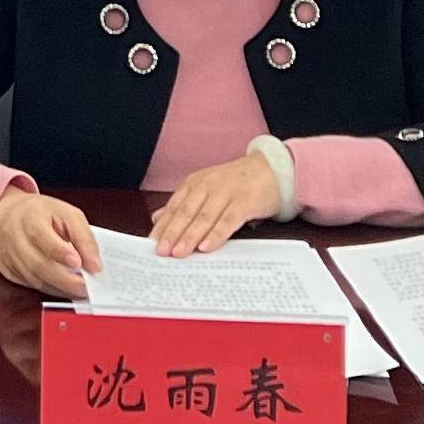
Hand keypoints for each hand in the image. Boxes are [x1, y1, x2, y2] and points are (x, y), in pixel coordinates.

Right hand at [0, 188, 101, 299]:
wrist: (7, 215)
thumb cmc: (40, 213)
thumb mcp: (67, 214)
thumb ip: (83, 237)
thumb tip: (95, 265)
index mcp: (30, 216)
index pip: (41, 236)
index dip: (60, 252)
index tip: (78, 263)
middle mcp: (14, 236)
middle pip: (37, 264)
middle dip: (65, 280)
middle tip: (85, 286)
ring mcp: (8, 255)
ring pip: (34, 279)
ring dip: (59, 287)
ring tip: (78, 288)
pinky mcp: (7, 270)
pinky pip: (30, 285)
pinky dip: (50, 289)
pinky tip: (63, 287)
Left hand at [149, 155, 283, 258]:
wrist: (271, 169)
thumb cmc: (237, 183)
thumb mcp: (206, 189)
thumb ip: (184, 204)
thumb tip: (158, 218)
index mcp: (195, 183)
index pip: (174, 207)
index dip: (163, 226)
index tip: (151, 243)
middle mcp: (208, 185)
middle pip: (186, 212)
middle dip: (172, 233)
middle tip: (162, 252)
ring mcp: (226, 192)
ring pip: (204, 217)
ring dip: (190, 236)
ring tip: (179, 253)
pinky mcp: (244, 201)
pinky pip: (228, 220)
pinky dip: (216, 234)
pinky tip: (206, 247)